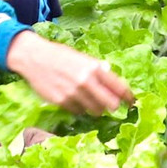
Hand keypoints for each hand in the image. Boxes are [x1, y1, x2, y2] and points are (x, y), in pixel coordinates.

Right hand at [5, 31, 134, 115]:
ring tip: (90, 100)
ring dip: (96, 108)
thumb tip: (113, 79)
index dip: (128, 96)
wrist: (34, 57)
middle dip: (113, 106)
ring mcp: (74, 93)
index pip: (119, 86)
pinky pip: (78, 111)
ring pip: (95, 111)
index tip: (132, 101)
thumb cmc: (60, 56)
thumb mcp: (82, 57)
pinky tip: (74, 99)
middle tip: (111, 105)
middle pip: (110, 104)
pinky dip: (80, 108)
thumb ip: (98, 69)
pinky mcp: (62, 102)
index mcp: (94, 68)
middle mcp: (86, 81)